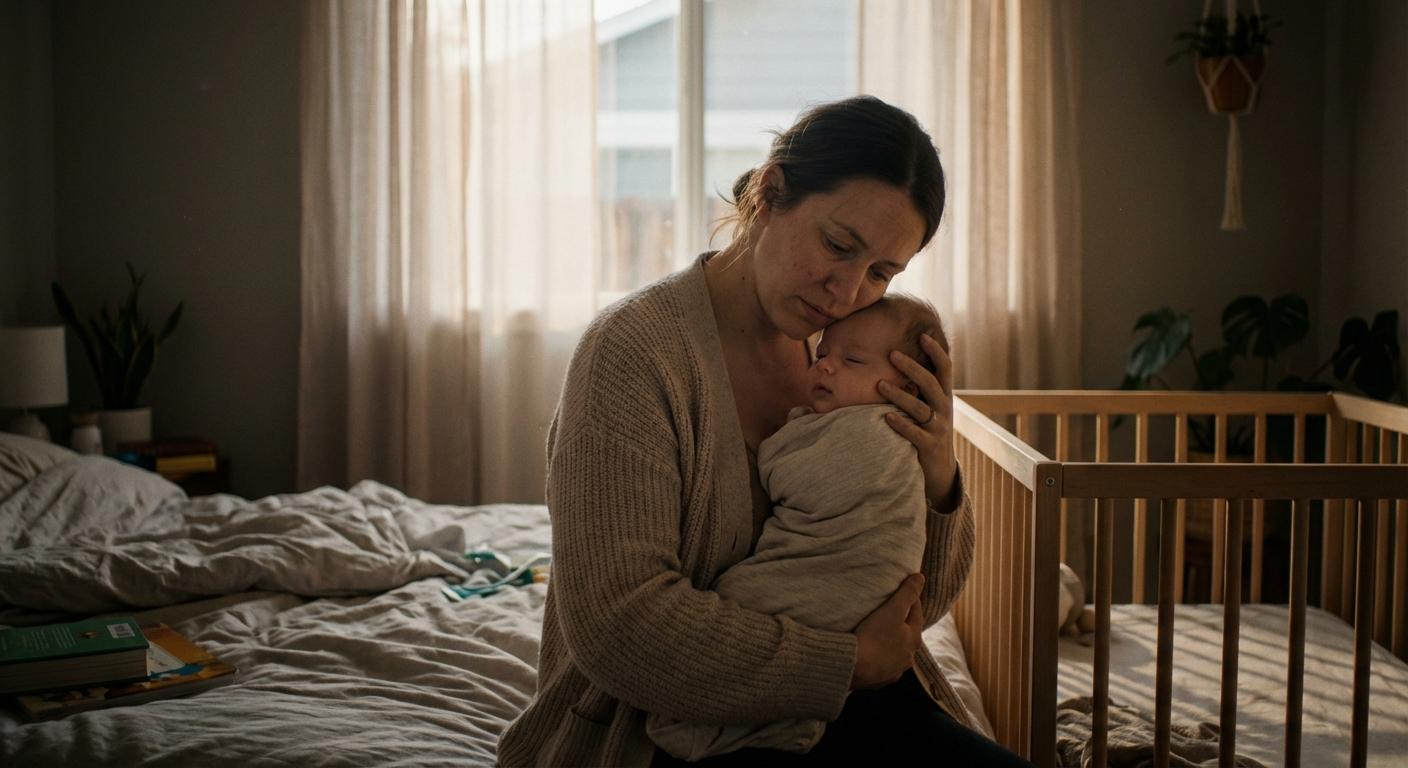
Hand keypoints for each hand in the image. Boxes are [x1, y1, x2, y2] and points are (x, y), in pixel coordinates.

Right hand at [850, 573, 924, 688]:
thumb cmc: (874, 635)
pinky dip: (877, 658)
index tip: (902, 589)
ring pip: (895, 652)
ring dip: (890, 642)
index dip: (910, 598)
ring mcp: (893, 671)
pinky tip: (868, 654)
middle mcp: (908, 658)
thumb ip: (907, 593)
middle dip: (901, 622)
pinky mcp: (878, 681)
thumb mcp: (892, 609)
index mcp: (914, 639)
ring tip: (877, 632)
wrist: (852, 666)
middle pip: (907, 634)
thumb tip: (921, 577)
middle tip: (888, 610)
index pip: (916, 612)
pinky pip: (881, 666)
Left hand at [880, 333, 958, 506]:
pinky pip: (914, 433)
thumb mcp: (931, 405)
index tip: (923, 335)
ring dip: (899, 395)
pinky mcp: (929, 445)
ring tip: (880, 384)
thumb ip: (921, 386)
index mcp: (944, 395)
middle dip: (912, 367)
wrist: (940, 467)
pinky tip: (886, 417)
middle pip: (930, 383)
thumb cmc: (930, 428)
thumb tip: (900, 358)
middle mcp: (944, 408)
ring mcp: (938, 427)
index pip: (945, 368)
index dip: (936, 351)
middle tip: (892, 353)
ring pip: (919, 407)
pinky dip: (900, 424)